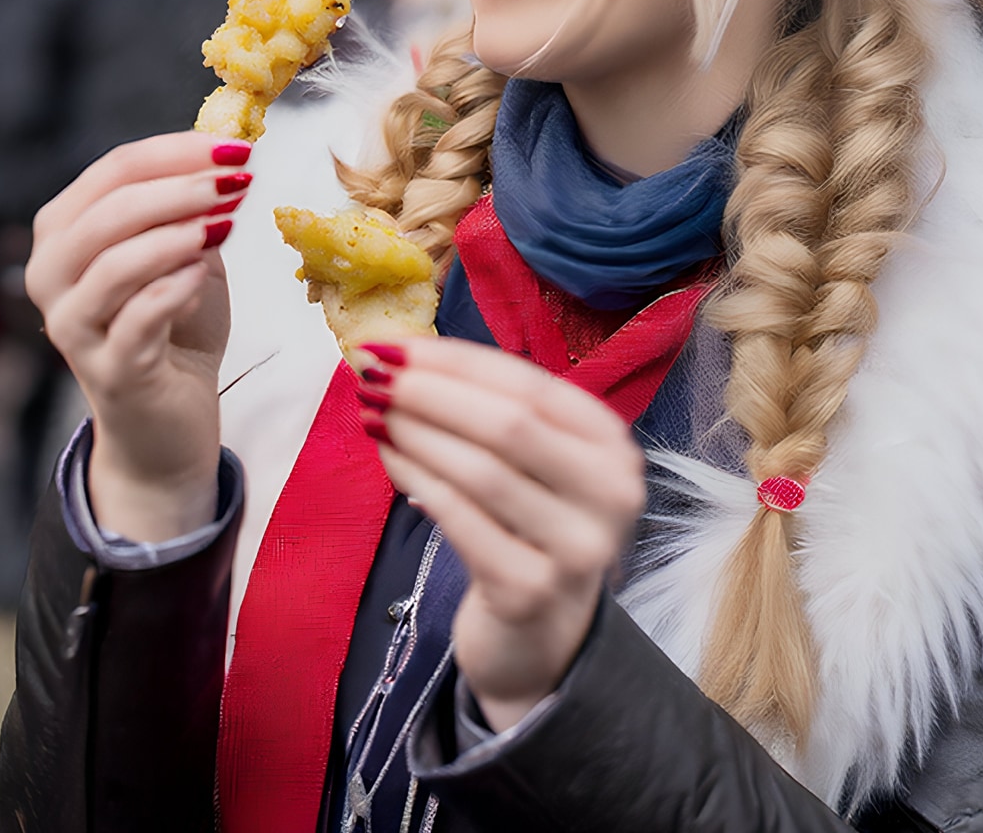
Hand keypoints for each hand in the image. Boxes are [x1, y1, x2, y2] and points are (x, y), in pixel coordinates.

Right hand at [26, 132, 247, 539]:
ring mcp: (73, 328)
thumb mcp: (185, 255)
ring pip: (111, 265)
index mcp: (65, 235)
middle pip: (105, 212)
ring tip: (224, 223)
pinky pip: (135, 320)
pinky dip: (173, 288)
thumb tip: (225, 158)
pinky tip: (204, 272)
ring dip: (175, 234)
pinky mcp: (109, 373)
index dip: (175, 152)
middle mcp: (51, 277)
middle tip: (236, 181)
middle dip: (178, 188)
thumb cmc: (174, 327)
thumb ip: (192, 210)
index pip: (111, 172)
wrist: (171, 419)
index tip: (235, 147)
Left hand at [361, 338, 646, 731]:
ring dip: (416, 433)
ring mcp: (577, 547)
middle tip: (370, 374)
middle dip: (431, 391)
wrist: (543, 639)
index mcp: (611, 445)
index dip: (454, 360)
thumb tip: (399, 357)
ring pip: (481, 470)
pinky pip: (459, 519)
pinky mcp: (531, 591)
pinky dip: (416, 480)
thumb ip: (485, 410)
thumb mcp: (530, 464)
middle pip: (509, 422)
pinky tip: (387, 458)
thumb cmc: (526, 528)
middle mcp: (610, 492)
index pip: (527, 383)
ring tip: (372, 412)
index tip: (391, 342)